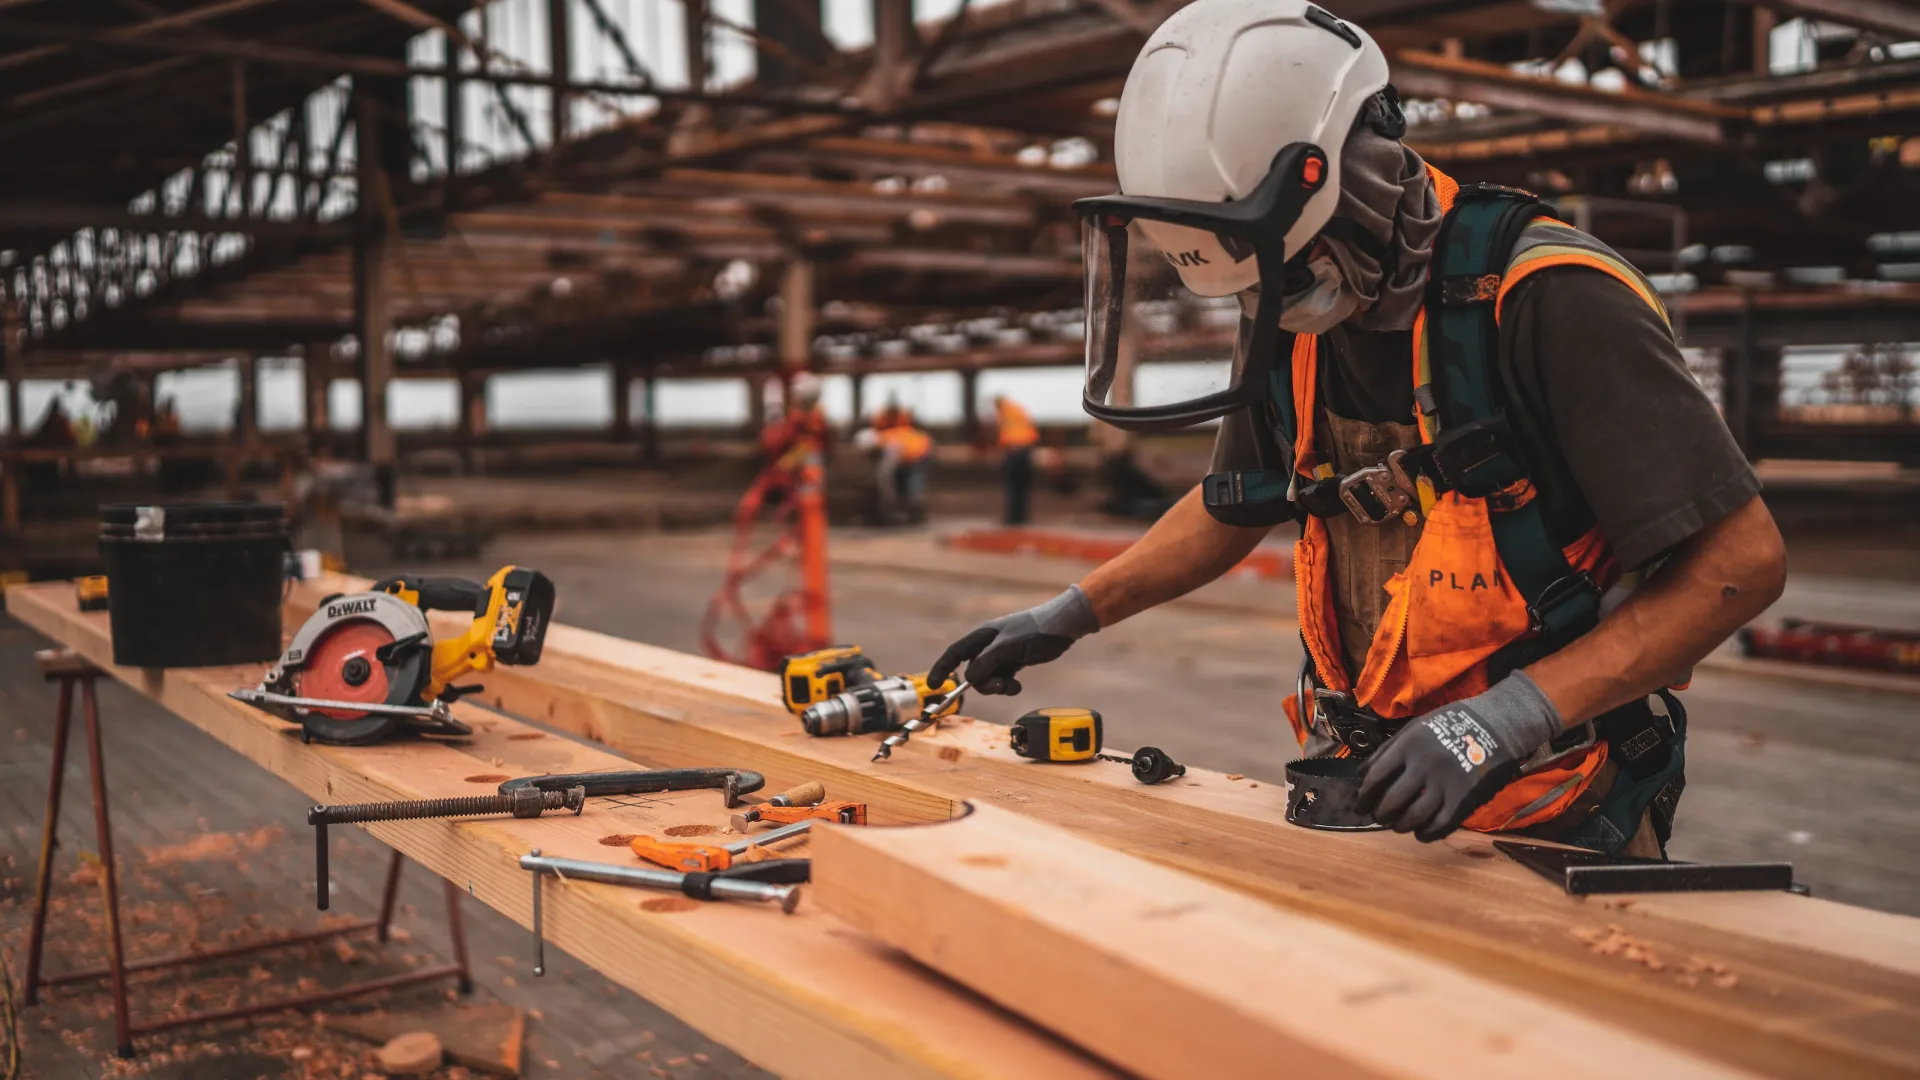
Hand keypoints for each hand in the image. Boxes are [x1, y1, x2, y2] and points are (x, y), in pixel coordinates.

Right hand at [928, 585, 1098, 694]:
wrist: (1063, 626)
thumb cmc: (1035, 630)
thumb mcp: (1009, 647)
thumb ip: (987, 662)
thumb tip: (969, 678)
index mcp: (983, 636)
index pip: (955, 653)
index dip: (942, 668)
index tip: (933, 686)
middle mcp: (988, 645)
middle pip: (972, 671)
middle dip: (983, 683)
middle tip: (999, 686)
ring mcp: (1001, 654)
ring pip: (987, 678)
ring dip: (997, 687)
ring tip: (1012, 686)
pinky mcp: (1013, 662)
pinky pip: (1001, 679)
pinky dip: (1007, 686)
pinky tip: (1018, 685)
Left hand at [1355, 672, 1562, 841]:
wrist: (1496, 725)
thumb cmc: (1451, 724)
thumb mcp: (1416, 727)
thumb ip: (1390, 749)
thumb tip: (1363, 775)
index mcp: (1409, 745)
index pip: (1375, 777)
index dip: (1364, 796)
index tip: (1360, 805)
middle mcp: (1424, 765)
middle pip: (1391, 801)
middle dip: (1380, 814)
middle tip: (1379, 817)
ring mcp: (1445, 783)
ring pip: (1413, 816)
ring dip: (1400, 825)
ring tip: (1398, 825)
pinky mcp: (1464, 798)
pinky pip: (1440, 825)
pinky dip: (1426, 834)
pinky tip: (1420, 832)